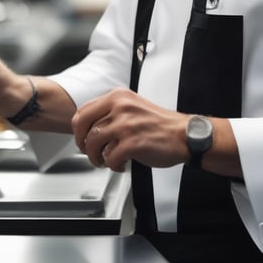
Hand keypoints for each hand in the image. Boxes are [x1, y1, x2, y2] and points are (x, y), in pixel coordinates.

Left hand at [72, 88, 188, 172]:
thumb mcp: (132, 106)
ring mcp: (126, 125)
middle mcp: (120, 107)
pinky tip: (121, 164)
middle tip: (90, 152)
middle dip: (82, 144)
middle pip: (83, 126)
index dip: (78, 130)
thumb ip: (110, 112)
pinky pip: (109, 158)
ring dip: (97, 158)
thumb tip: (88, 127)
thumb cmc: (159, 124)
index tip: (83, 139)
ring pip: (93, 144)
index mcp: (118, 96)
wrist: (183, 134)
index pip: (83, 111)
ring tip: (106, 161)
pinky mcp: (132, 143)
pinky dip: (113, 165)